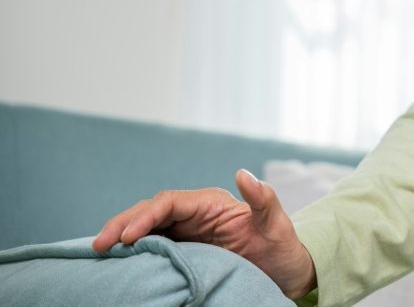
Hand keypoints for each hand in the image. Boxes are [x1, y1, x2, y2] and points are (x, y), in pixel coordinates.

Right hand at [92, 169, 316, 299]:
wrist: (285, 271)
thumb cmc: (282, 248)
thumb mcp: (277, 225)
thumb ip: (263, 199)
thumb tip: (243, 172)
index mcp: (212, 203)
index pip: (170, 202)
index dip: (146, 215)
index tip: (129, 237)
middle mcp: (196, 212)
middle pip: (150, 211)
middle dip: (123, 224)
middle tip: (99, 245)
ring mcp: (188, 230)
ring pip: (146, 226)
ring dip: (122, 235)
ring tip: (98, 251)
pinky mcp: (185, 248)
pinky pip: (152, 244)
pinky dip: (132, 249)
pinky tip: (116, 261)